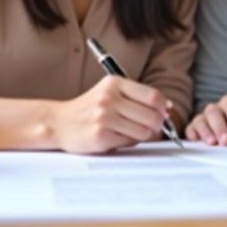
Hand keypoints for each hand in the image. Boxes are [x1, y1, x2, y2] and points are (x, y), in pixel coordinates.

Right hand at [49, 76, 169, 153]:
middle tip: (152, 128)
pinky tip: (117, 137)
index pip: (153, 96)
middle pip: (152, 116)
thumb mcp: (111, 93)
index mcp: (114, 83)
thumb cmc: (90, 109)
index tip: (163, 114)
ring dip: (144, 135)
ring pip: (144, 132)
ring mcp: (104, 118)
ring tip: (131, 132)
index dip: (163, 108)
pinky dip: (128, 142)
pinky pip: (129, 142)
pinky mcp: (100, 136)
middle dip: (158, 125)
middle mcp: (109, 98)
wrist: (59, 123)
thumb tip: (168, 108)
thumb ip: (137, 98)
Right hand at [185, 94, 226, 145]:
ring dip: (207, 132)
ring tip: (213, 143)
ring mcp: (202, 118)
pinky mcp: (192, 129)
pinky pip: (190, 129)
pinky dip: (193, 135)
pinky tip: (197, 141)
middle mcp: (215, 109)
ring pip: (201, 121)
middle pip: (215, 113)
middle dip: (221, 128)